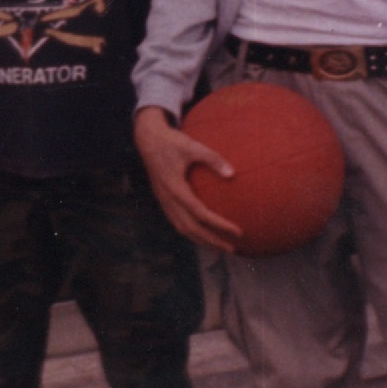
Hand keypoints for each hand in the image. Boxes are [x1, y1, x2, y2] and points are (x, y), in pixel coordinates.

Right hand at [134, 105, 241, 251]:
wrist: (148, 138)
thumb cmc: (172, 141)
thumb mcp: (193, 146)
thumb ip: (213, 159)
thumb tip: (233, 173)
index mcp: (175, 188)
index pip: (200, 214)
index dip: (219, 225)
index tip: (238, 231)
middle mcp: (168, 199)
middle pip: (191, 229)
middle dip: (212, 241)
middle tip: (232, 249)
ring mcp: (163, 201)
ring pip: (182, 229)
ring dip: (202, 240)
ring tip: (220, 246)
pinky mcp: (163, 200)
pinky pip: (177, 222)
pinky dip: (191, 232)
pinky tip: (203, 233)